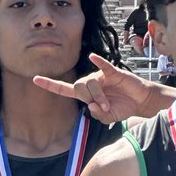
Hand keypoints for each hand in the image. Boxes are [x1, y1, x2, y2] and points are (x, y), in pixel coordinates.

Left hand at [33, 53, 152, 122]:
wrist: (140, 101)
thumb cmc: (123, 107)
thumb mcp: (109, 118)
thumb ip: (99, 116)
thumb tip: (91, 106)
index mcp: (86, 94)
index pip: (64, 89)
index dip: (51, 85)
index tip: (35, 79)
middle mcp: (91, 83)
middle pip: (79, 87)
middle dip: (89, 99)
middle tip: (103, 108)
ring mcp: (101, 77)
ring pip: (91, 83)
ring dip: (99, 97)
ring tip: (108, 105)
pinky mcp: (112, 72)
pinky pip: (103, 65)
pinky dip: (98, 61)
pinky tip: (93, 57)